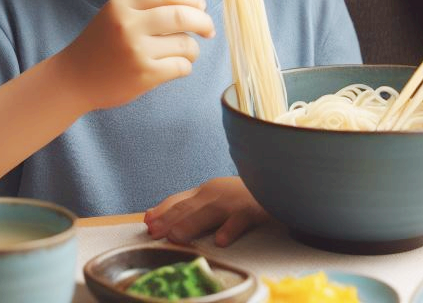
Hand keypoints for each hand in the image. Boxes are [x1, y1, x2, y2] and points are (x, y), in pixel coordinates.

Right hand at [56, 0, 214, 112]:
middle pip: (182, 15)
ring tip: (187, 52)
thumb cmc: (102, 44)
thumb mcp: (117, 14)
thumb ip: (148, 5)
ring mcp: (136, 51)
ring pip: (185, 44)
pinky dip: (185, 66)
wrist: (73, 79)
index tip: (201, 6)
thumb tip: (196, 6)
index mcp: (122, 5)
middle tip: (208, 29)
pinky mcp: (143, 75)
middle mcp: (129, 25)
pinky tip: (176, 67)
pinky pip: (181, 66)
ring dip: (193, 49)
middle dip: (203, 21)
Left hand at [144, 177, 268, 246]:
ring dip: (192, 224)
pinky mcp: (252, 209)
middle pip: (189, 208)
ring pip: (209, 213)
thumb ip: (189, 205)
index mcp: (206, 191)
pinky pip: (239, 220)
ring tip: (176, 237)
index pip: (179, 200)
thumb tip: (152, 215)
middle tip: (154, 232)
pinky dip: (229, 229)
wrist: (276, 181)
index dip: (162, 210)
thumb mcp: (215, 197)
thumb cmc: (243, 194)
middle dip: (170, 219)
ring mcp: (233, 201)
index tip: (146, 221)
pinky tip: (220, 241)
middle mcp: (216, 193)